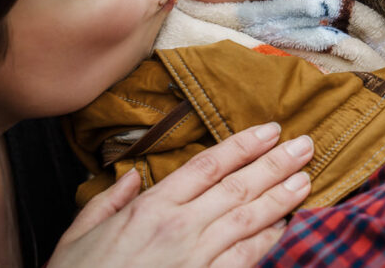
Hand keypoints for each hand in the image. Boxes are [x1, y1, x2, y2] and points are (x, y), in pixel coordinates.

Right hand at [47, 122, 312, 267]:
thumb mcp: (79, 234)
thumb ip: (108, 200)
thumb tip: (131, 176)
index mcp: (150, 208)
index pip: (208, 165)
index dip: (243, 145)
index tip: (269, 129)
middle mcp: (178, 228)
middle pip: (237, 187)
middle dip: (275, 164)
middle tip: (306, 145)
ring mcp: (194, 260)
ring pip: (247, 221)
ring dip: (281, 198)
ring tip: (306, 179)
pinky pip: (244, 260)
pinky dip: (268, 242)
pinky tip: (286, 227)